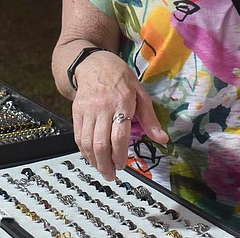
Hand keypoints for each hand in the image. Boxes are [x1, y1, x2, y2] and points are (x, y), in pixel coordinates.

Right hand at [71, 52, 167, 180]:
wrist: (95, 64)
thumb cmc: (121, 78)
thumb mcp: (140, 94)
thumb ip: (150, 118)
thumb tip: (162, 139)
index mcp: (122, 102)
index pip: (119, 136)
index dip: (120, 155)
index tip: (123, 165)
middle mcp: (103, 107)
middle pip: (101, 143)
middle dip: (106, 164)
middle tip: (112, 175)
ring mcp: (88, 110)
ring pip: (87, 142)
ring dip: (94, 161)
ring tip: (102, 170)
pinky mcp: (77, 111)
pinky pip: (78, 136)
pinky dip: (84, 151)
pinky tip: (91, 158)